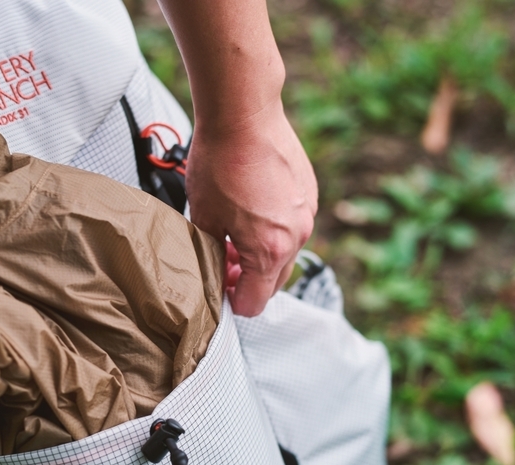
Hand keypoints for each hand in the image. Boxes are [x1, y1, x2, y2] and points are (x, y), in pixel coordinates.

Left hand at [187, 104, 317, 316]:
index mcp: (270, 251)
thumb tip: (214, 271)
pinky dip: (273, 227)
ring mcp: (308, 213)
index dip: (231, 301)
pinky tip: (249, 207)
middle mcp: (297, 236)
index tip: (216, 290)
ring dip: (260, 252)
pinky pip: (292, 224)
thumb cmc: (220, 163)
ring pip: (284, 251)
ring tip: (231, 232)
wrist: (243, 114)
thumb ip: (211, 254)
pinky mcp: (310, 192)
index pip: (255, 301)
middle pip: (273, 280)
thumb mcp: (204, 217)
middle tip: (219, 261)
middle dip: (245, 278)